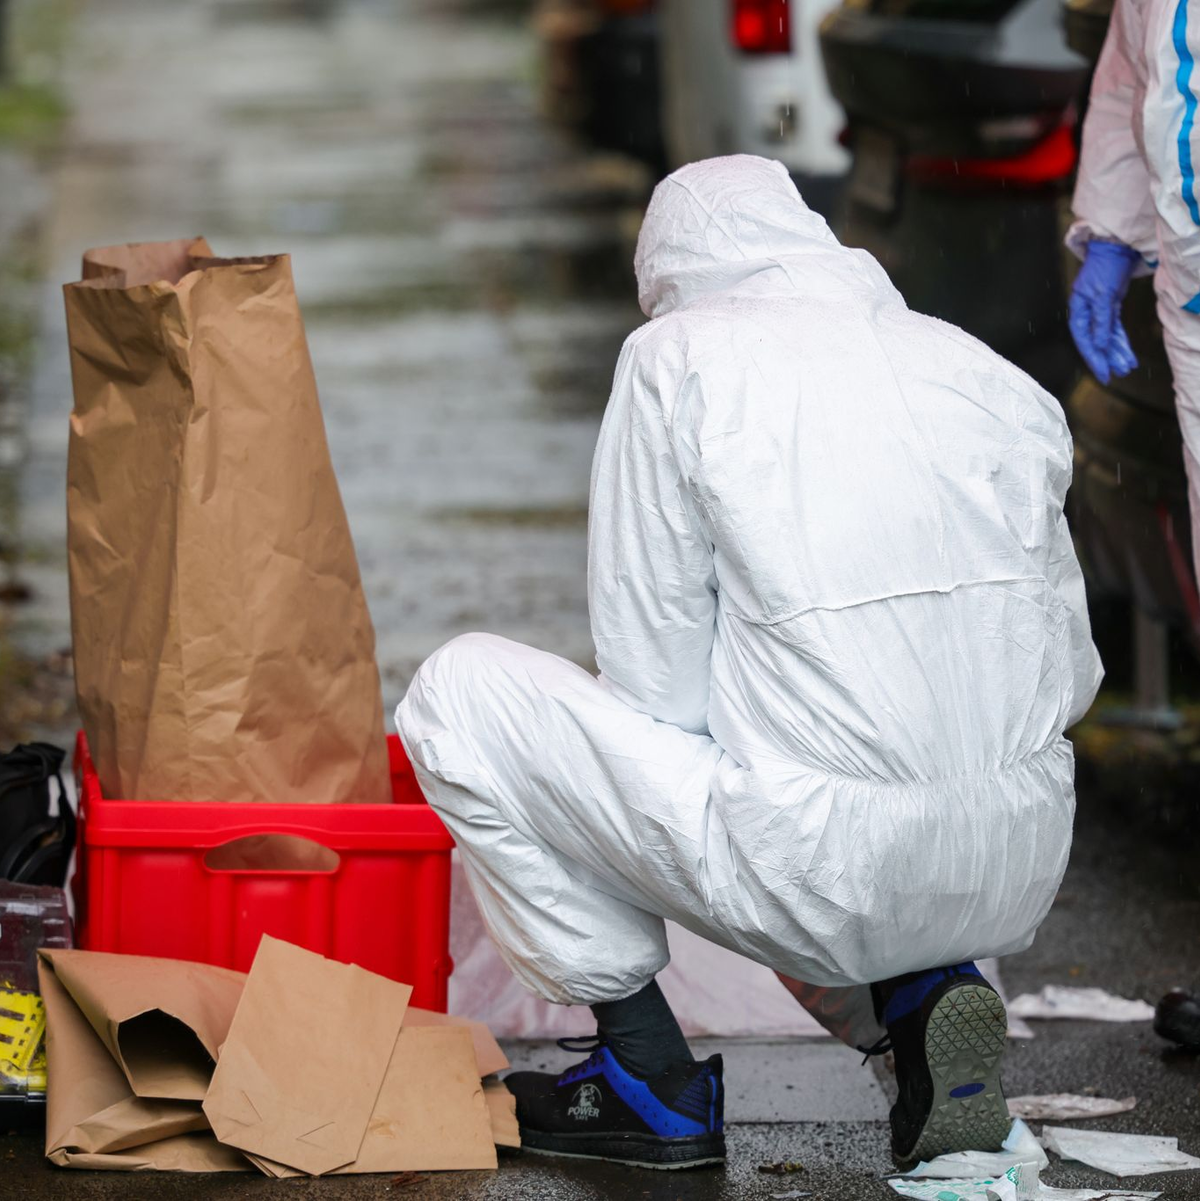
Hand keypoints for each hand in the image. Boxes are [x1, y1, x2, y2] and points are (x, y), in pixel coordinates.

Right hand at [1068, 240, 1140, 384]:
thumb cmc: (1104, 268)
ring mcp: (1099, 311)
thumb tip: (1097, 345)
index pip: (1084, 340)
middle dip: (1107, 358)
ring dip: (1117, 352)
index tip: (1103, 373)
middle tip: (1116, 374)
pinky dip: (1121, 341)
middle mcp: (1087, 314)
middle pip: (1095, 342)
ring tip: (1126, 367)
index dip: (1094, 358)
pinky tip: (1127, 353)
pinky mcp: (1110, 308)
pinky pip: (1115, 330)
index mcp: (1079, 311)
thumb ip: (1100, 321)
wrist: (1116, 249)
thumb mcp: (1103, 296)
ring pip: (1107, 337)